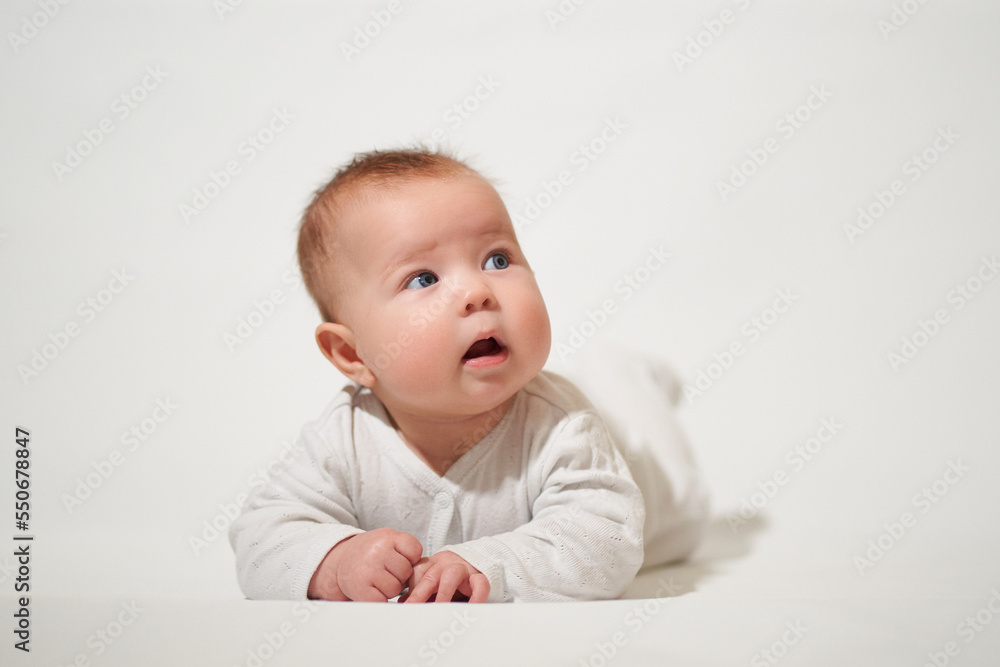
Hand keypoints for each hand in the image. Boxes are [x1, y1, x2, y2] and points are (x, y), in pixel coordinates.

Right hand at [308, 528, 422, 601]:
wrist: (340, 561)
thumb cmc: (372, 553)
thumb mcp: (388, 540)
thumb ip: (407, 548)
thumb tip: (430, 574)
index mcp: (387, 537)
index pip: (415, 550)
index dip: (410, 558)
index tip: (398, 558)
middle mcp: (378, 551)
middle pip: (406, 572)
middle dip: (399, 575)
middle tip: (384, 570)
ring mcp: (369, 570)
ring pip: (395, 589)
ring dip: (389, 588)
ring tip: (376, 579)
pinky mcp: (361, 589)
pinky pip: (382, 600)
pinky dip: (379, 599)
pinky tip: (371, 589)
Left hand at [399, 550, 489, 602]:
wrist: (480, 558)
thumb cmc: (453, 576)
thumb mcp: (435, 581)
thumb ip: (420, 590)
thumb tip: (403, 603)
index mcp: (432, 564)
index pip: (417, 572)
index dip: (409, 589)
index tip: (403, 606)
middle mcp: (446, 564)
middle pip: (430, 576)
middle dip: (419, 594)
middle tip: (412, 609)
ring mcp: (463, 568)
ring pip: (451, 575)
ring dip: (444, 593)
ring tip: (439, 609)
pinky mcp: (479, 576)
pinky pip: (480, 584)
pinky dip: (476, 596)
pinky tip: (470, 608)